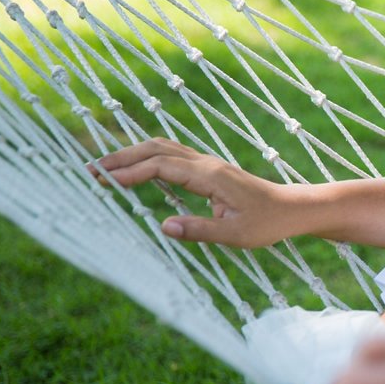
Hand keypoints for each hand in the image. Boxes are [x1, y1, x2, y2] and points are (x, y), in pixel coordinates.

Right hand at [90, 138, 294, 246]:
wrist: (293, 208)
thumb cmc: (268, 223)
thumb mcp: (236, 235)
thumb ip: (200, 231)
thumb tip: (164, 227)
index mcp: (210, 176)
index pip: (162, 166)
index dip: (132, 172)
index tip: (106, 182)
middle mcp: (206, 164)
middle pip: (157, 149)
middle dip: (123, 157)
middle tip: (91, 170)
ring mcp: (208, 164)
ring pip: (164, 148)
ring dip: (133, 154)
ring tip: (105, 168)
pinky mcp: (209, 170)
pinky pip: (172, 156)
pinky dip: (148, 158)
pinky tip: (135, 169)